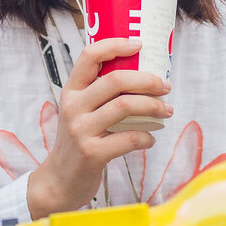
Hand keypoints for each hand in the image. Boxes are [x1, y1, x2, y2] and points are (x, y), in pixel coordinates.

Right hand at [27, 38, 172, 217]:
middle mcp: (73, 106)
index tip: (139, 44)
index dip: (115, 44)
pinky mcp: (92, 153)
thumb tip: (143, 76)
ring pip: (125, 106)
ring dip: (154, 106)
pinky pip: (129, 139)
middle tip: (165, 86)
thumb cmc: (78, 142)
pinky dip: (147, 137)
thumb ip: (100, 95)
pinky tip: (151, 139)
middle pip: (116, 80)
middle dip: (148, 80)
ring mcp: (81, 130)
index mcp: (71, 91)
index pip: (89, 56)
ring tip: (166, 111)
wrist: (59, 181)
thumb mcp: (80, 112)